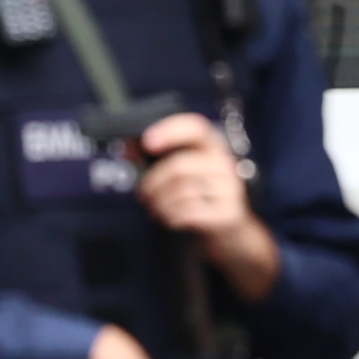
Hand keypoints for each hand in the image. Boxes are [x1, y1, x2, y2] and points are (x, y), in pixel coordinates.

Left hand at [136, 113, 278, 301]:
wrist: (233, 231)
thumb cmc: (201, 195)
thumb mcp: (183, 172)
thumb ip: (155, 158)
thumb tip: (125, 148)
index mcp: (213, 146)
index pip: (195, 127)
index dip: (170, 130)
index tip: (147, 142)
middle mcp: (225, 163)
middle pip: (179, 167)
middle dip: (153, 182)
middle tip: (143, 194)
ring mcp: (230, 189)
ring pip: (182, 192)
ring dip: (160, 203)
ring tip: (156, 208)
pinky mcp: (229, 214)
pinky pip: (190, 213)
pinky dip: (173, 217)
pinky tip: (170, 218)